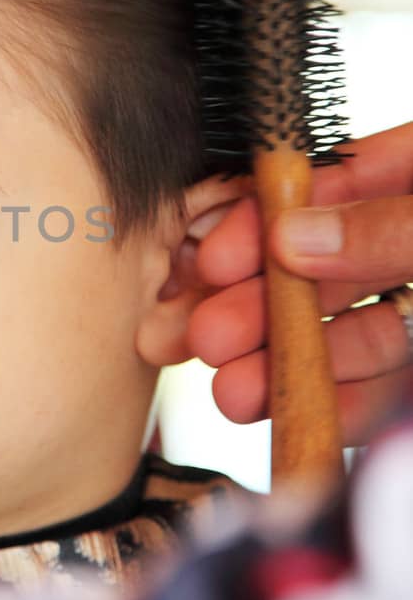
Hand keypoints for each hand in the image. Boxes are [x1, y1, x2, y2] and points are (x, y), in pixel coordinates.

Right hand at [187, 122, 412, 447]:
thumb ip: (392, 225)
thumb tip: (294, 237)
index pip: (336, 183)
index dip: (267, 219)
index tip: (216, 260)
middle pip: (326, 266)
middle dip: (260, 306)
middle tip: (206, 339)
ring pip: (348, 331)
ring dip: (285, 362)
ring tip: (234, 395)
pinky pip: (389, 387)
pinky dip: (347, 405)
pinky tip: (305, 416)